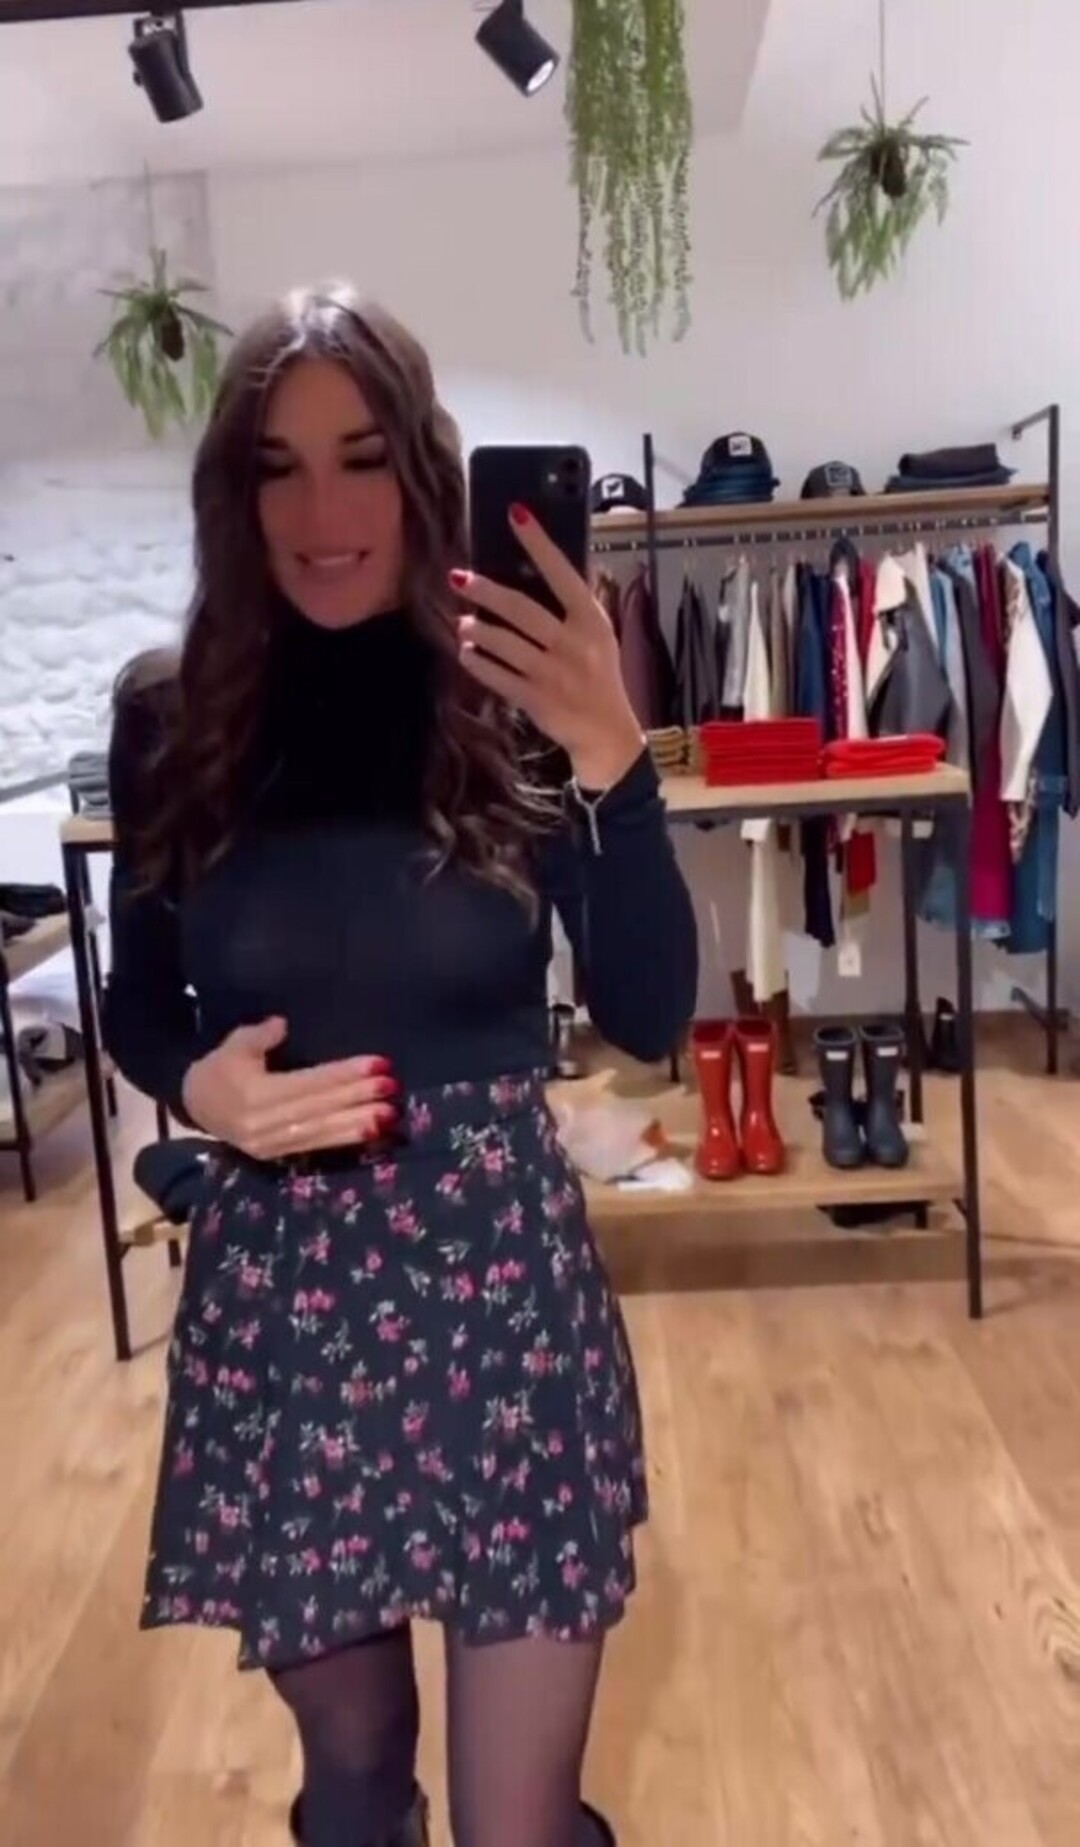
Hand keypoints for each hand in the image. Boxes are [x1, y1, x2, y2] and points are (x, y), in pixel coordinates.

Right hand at [181, 1016, 399, 1159]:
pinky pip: (314, 1146)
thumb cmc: (220, 1068)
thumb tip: (281, 1025)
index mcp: (253, 1095)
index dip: (344, 1074)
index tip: (379, 1063)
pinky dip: (343, 1140)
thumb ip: (258, 1036)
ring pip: (320, 1133)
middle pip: (318, 1110)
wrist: (194, 1106)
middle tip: (392, 1088)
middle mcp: (263, 1124)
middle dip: (358, 1099)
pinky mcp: (276, 1156)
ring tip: (389, 1116)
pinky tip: (369, 1132)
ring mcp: (269, 1144)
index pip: (308, 1083)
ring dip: (357, 1124)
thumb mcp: (233, 1044)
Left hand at [450, 502, 644, 788]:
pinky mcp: (536, 700)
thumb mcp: (599, 636)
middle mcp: (573, 644)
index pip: (563, 572)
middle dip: (486, 591)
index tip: (516, 513)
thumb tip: (550, 564)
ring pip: (505, 643)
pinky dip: (478, 664)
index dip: (538, 542)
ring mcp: (553, 674)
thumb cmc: (599, 677)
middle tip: (459, 577)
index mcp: (591, 620)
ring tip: (462, 622)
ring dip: (478, 630)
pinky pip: (498, 677)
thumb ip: (576, 605)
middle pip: (522, 609)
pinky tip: (466, 653)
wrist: (606, 733)